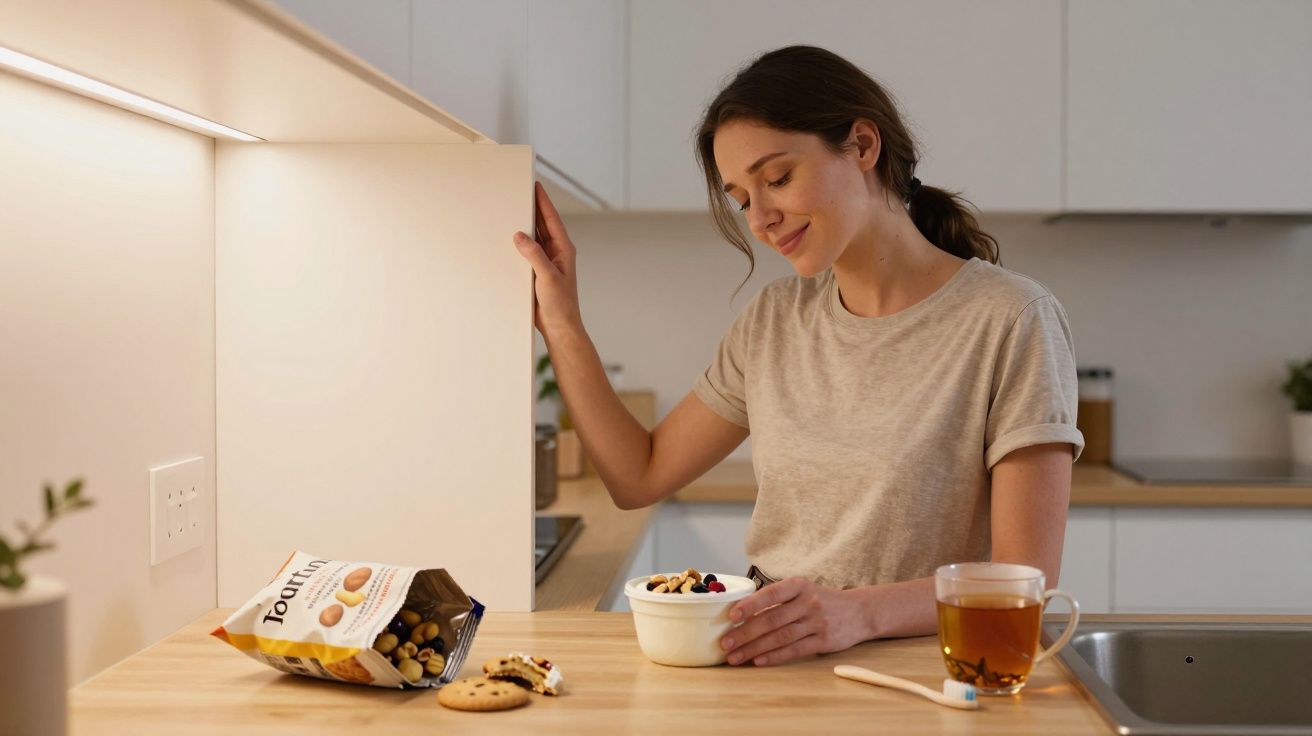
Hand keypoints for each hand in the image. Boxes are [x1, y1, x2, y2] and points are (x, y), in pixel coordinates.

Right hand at [512, 182, 581, 334]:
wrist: (559, 327)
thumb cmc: (561, 304)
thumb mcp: (547, 277)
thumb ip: (534, 255)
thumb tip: (520, 235)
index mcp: (563, 250)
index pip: (552, 220)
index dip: (543, 202)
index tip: (536, 185)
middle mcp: (556, 253)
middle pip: (543, 225)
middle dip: (533, 208)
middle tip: (521, 191)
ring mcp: (546, 262)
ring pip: (534, 238)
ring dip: (524, 226)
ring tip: (512, 208)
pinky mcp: (536, 272)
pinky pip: (526, 252)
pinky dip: (518, 244)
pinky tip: (508, 238)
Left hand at [720, 577, 868, 666]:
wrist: (861, 611)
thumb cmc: (823, 600)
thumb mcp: (804, 591)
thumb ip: (779, 599)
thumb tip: (742, 611)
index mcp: (799, 586)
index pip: (771, 594)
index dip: (751, 605)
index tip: (732, 616)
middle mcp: (808, 602)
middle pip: (772, 619)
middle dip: (746, 633)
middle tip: (725, 643)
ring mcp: (817, 622)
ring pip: (780, 637)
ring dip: (755, 648)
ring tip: (736, 657)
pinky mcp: (824, 641)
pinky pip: (795, 650)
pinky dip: (775, 656)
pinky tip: (759, 661)